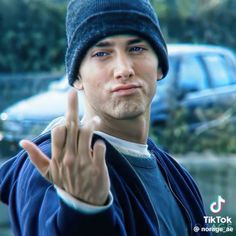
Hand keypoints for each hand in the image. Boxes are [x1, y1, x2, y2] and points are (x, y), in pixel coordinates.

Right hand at [20, 89, 109, 205]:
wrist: (84, 203)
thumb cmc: (67, 184)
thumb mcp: (48, 173)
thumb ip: (36, 157)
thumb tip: (22, 142)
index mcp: (58, 157)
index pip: (58, 131)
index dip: (63, 119)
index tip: (67, 113)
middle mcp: (69, 158)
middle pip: (71, 127)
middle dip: (71, 108)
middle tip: (72, 93)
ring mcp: (84, 163)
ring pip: (86, 134)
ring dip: (91, 124)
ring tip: (95, 120)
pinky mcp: (98, 168)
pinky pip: (100, 148)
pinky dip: (101, 143)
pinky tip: (100, 143)